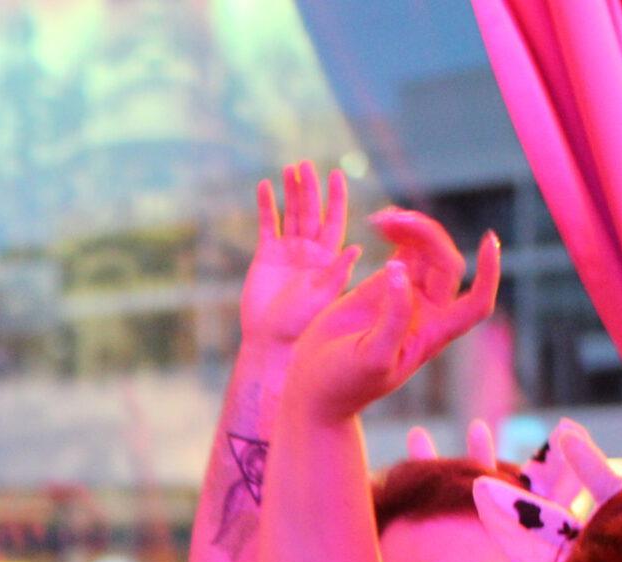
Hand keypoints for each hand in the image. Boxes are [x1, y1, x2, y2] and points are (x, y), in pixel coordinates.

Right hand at [243, 163, 358, 345]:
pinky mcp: (266, 254)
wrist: (268, 337)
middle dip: (309, 188)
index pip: (334, 220)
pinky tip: (265, 187)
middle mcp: (309, 250)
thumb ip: (337, 272)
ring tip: (290, 169)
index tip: (336, 174)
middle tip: (306, 164)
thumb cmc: (298, 323)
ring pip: (291, 213)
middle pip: (311, 211)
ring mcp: (288, 250)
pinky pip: (268, 224)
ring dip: (291, 191)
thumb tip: (356, 248)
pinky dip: (267, 206)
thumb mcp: (322, 297)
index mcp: (327, 257)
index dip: (335, 198)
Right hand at [285, 229, 500, 424]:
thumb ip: (393, 318)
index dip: (488, 273)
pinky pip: (402, 252)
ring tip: (381, 220)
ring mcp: (405, 297)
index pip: (476, 302)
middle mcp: (425, 313)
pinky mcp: (381, 287)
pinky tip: (383, 221)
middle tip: (392, 222)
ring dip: (411, 230)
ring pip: (425, 253)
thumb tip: (398, 269)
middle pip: (446, 264)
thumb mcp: (373, 358)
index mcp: (432, 334)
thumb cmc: (344, 384)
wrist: (314, 389)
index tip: (488, 241)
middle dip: (427, 237)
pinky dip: (398, 233)